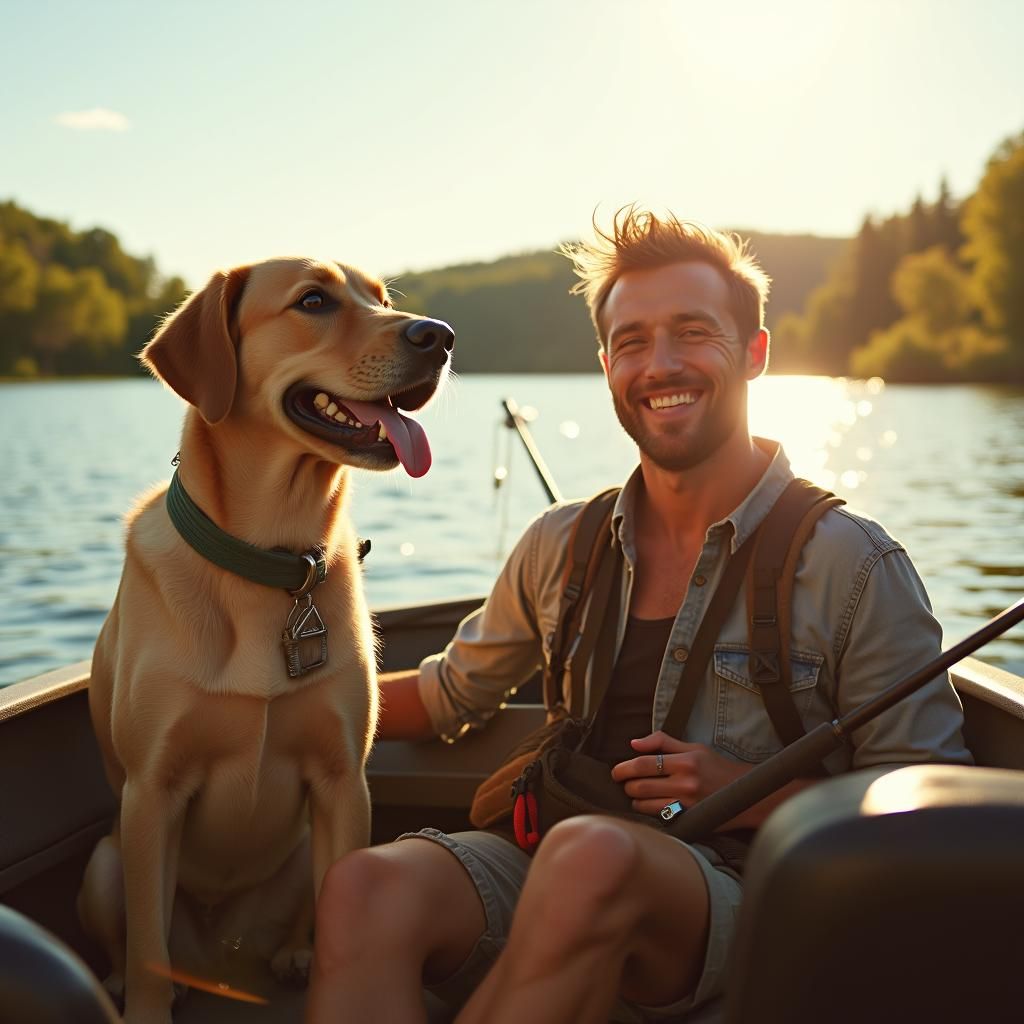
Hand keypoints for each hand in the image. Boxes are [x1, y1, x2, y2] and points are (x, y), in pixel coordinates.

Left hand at [610, 731, 751, 818]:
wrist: (746, 794)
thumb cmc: (716, 768)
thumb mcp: (694, 748)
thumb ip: (662, 742)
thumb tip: (634, 743)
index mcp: (685, 761)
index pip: (643, 764)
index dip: (623, 768)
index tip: (616, 771)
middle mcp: (686, 783)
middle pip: (640, 786)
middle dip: (626, 785)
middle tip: (625, 783)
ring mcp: (687, 804)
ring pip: (645, 805)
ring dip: (635, 800)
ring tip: (637, 794)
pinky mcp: (689, 820)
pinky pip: (658, 818)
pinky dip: (649, 812)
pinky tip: (650, 806)